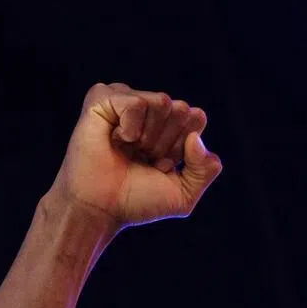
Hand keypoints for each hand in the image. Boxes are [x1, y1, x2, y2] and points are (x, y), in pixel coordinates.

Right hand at [48, 82, 222, 228]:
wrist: (101, 209)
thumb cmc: (137, 201)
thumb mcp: (184, 194)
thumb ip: (205, 169)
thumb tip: (196, 138)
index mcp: (171, 126)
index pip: (197, 118)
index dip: (184, 148)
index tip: (164, 165)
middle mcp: (150, 110)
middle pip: (181, 109)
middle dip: (167, 142)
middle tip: (143, 158)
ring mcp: (126, 101)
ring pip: (161, 101)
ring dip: (148, 136)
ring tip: (128, 150)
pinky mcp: (102, 98)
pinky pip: (136, 102)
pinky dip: (130, 128)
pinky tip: (114, 139)